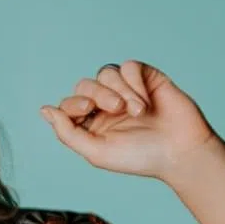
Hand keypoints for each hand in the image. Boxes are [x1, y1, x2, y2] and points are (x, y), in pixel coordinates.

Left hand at [40, 60, 217, 179]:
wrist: (180, 152)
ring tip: (137, 111)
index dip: (72, 104)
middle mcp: (106, 104)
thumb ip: (67, 132)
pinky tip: (146, 101)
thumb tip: (45, 110)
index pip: (69, 104)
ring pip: (106, 73)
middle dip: (97, 95)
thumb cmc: (139, 157)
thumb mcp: (96, 152)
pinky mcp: (146, 77)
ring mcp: (126, 89)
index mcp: (92, 123)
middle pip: (85, 84)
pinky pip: (129, 66)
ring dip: (120, 91)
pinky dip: (134, 82)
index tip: (86, 111)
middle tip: (115, 109)